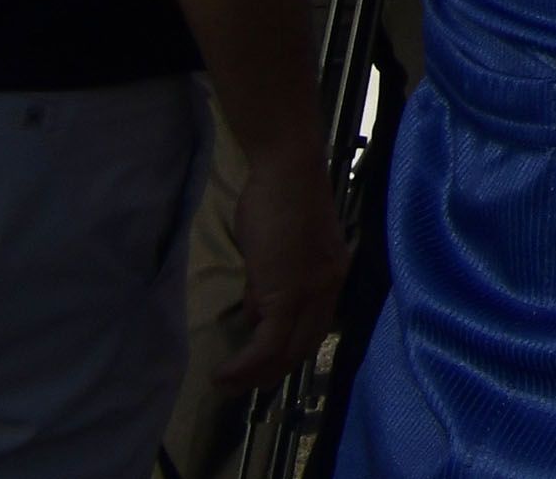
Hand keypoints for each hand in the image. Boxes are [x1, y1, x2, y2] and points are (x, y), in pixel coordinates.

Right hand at [218, 140, 345, 391]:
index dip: (287, 352)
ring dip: (254, 375)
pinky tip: (224, 372)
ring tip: (224, 384)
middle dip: (270, 373)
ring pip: (286, 352)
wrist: (288, 169)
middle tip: (239, 385)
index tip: (260, 366)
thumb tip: (255, 311)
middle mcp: (329, 288)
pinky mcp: (288, 293)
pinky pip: (268, 344)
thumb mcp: (279, 249)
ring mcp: (312, 292)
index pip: (313, 328)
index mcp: (331, 276)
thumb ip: (271, 282)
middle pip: (304, 347)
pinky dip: (246, 364)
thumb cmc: (278, 198)